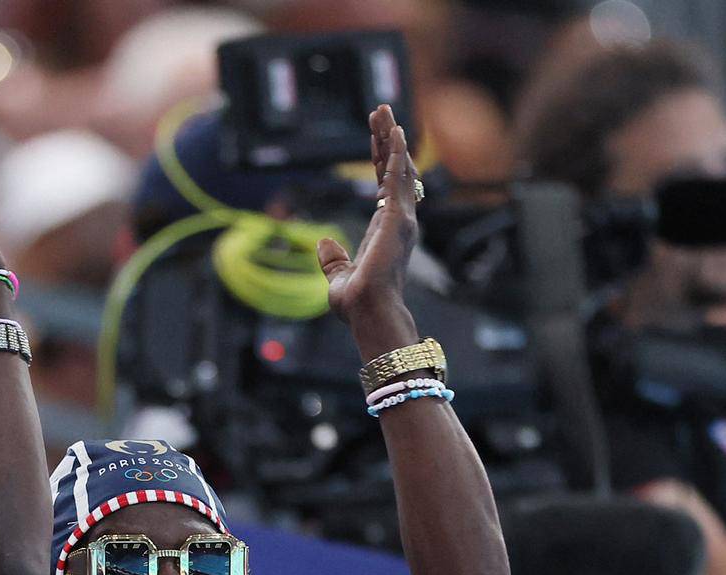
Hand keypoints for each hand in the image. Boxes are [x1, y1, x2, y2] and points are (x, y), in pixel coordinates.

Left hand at [317, 105, 418, 330]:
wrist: (367, 313)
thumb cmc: (357, 303)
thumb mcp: (338, 275)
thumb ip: (333, 259)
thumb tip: (323, 242)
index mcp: (385, 230)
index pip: (384, 185)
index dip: (379, 159)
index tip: (375, 136)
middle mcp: (398, 221)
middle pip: (395, 169)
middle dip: (387, 139)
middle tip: (381, 110)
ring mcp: (401, 218)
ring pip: (399, 167)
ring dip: (392, 138)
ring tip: (384, 111)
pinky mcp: (397, 218)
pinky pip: (398, 179)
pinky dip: (397, 154)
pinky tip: (396, 132)